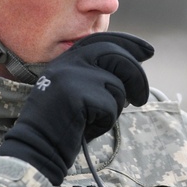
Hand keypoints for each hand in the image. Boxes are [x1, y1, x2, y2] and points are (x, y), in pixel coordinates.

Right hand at [0, 32, 153, 184]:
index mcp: (67, 60)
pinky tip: (87, 127)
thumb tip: (135, 65)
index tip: (148, 51)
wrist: (37, 147)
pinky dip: (105, 122)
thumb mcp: (79, 92)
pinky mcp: (75, 95)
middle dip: (137, 76)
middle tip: (141, 98)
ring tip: (97, 118)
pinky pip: (109, 106)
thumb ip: (99, 76)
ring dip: (115, 107)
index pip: (102, 40)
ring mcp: (71, 77)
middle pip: (117, 56)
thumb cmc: (63, 125)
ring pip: (116, 85)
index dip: (129, 44)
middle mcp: (68, 63)